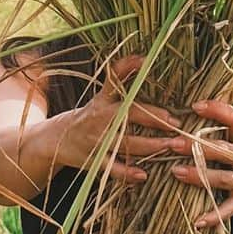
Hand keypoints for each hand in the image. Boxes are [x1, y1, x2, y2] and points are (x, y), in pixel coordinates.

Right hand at [52, 54, 180, 185]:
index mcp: (102, 100)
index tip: (144, 60)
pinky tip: (143, 175)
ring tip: (173, 145)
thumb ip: (119, 79)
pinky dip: (127, 173)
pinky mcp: (94, 161)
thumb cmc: (88, 115)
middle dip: (154, 118)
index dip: (127, 68)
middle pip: (129, 114)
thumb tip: (142, 58)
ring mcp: (96, 140)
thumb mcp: (100, 96)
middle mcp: (99, 118)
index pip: (114, 81)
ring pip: (126, 143)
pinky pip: (112, 169)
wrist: (56, 139)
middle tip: (177, 122)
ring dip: (151, 145)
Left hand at [169, 98, 232, 228]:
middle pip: (223, 151)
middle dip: (197, 147)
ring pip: (223, 179)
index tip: (196, 106)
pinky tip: (197, 221)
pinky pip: (229, 210)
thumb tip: (195, 109)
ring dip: (199, 176)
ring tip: (176, 171)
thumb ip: (227, 126)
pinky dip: (214, 217)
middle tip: (173, 143)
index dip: (216, 111)